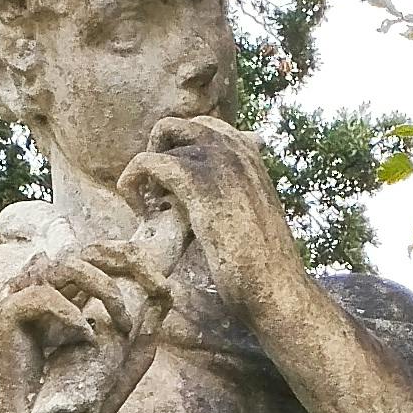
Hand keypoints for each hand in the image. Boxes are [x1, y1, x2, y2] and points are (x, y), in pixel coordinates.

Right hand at [0, 246, 166, 412]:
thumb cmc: (71, 410)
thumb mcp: (120, 370)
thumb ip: (141, 336)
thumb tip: (165, 297)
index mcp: (64, 298)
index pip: (98, 256)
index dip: (133, 260)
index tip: (164, 289)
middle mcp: (41, 293)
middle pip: (85, 250)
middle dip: (129, 263)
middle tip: (158, 288)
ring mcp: (18, 302)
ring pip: (65, 264)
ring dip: (104, 288)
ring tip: (123, 322)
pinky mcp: (3, 319)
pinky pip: (39, 295)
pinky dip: (68, 312)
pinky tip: (85, 338)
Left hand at [117, 115, 300, 318]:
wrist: (277, 287)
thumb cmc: (265, 265)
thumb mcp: (252, 217)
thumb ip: (235, 195)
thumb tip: (220, 198)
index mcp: (250, 154)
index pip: (204, 128)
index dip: (179, 151)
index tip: (175, 188)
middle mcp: (236, 148)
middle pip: (177, 124)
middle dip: (158, 152)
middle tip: (157, 194)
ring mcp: (218, 163)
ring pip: (162, 136)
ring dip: (145, 168)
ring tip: (149, 207)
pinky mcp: (198, 185)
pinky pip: (149, 161)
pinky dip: (135, 182)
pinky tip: (142, 212)